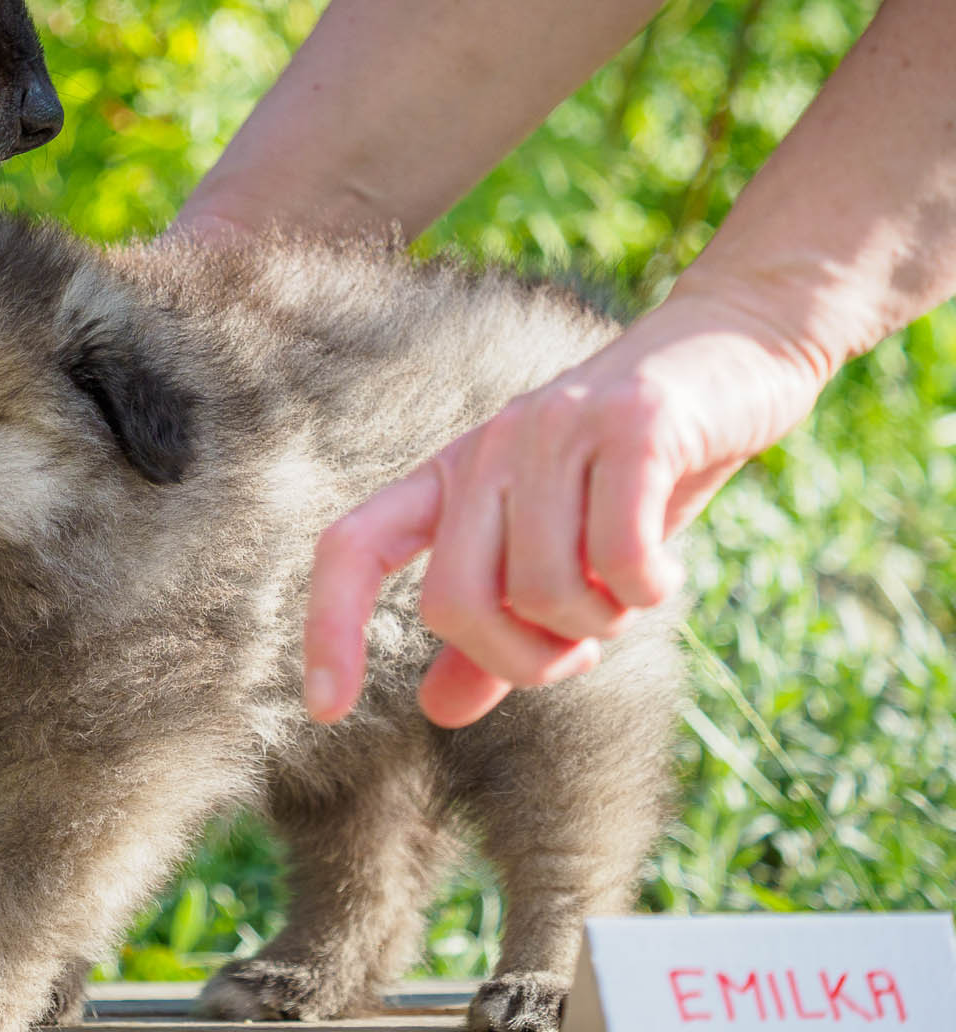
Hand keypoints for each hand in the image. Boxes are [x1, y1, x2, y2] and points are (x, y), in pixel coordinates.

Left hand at [302, 282, 833, 727]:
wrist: (735, 349)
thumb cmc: (640, 468)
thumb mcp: (562, 549)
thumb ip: (501, 629)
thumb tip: (437, 710)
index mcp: (454, 478)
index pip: (354, 546)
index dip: (330, 626)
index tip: (324, 710)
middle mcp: (488, 448)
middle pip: (454, 605)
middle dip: (524, 661)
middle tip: (582, 647)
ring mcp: (556, 429)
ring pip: (542, 591)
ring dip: (600, 626)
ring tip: (633, 591)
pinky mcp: (634, 423)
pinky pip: (619, 556)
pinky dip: (648, 590)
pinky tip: (667, 572)